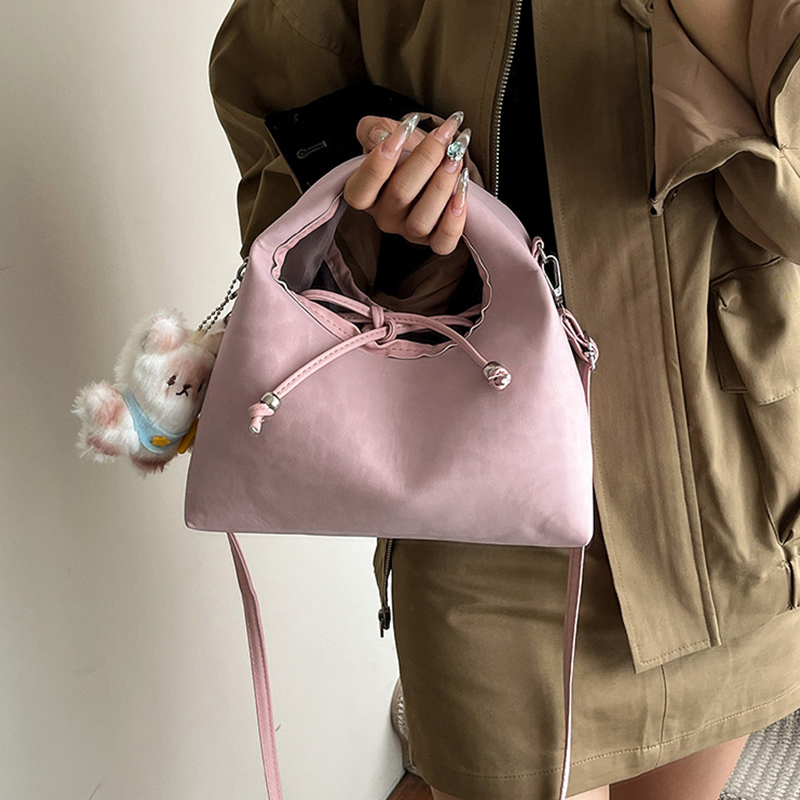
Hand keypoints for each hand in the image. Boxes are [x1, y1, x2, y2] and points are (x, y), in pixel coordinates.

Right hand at [343, 111, 470, 255]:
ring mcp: (409, 231)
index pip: (359, 192)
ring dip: (443, 184)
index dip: (378, 163)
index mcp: (364, 195)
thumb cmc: (406, 149)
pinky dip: (455, 218)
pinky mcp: (434, 240)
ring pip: (422, 220)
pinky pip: (443, 241)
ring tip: (456, 157)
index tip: (405, 128)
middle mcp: (384, 217)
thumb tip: (381, 137)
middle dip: (426, 159)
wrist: (433, 163)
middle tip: (445, 135)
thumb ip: (372, 130)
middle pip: (399, 195)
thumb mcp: (385, 132)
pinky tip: (463, 187)